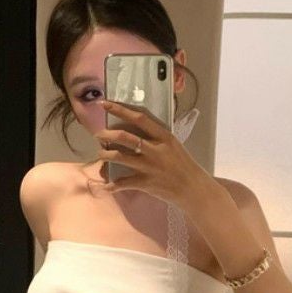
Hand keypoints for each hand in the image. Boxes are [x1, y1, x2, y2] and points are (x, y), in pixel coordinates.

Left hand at [93, 99, 211, 208]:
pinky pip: (123, 183)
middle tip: (98, 134)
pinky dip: (112, 185)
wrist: (193, 189)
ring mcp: (149, 166)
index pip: (139, 118)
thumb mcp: (173, 145)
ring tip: (100, 154)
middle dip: (107, 134)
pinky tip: (106, 186)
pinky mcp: (145, 183)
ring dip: (105, 155)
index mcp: (164, 137)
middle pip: (125, 137)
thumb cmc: (184, 166)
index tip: (105, 104)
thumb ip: (157, 137)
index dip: (120, 109)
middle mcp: (155, 149)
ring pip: (120, 157)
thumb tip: (138, 129)